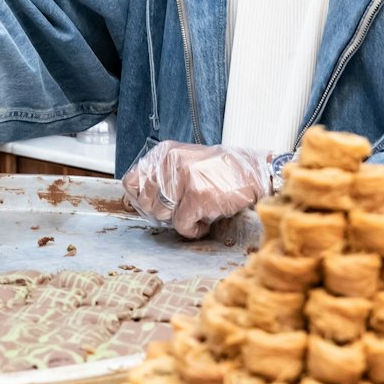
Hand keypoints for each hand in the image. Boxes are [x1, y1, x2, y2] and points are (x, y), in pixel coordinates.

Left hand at [122, 142, 273, 238]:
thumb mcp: (185, 164)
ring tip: (197, 211)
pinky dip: (194, 229)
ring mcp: (184, 178)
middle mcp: (171, 162)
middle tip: (183, 208)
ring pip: (162, 215)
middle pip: (147, 203)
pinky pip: (182, 225)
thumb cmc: (219, 173)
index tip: (156, 206)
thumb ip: (162, 177)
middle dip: (164, 213)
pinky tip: (206, 220)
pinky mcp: (197, 195)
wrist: (252, 173)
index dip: (141, 200)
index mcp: (164, 153)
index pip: (131, 182)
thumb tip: (136, 201)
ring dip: (180, 220)